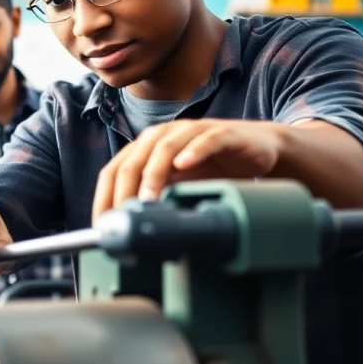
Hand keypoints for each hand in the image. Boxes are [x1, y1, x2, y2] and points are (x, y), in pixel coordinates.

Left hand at [92, 120, 285, 221]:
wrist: (259, 149)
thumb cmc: (213, 168)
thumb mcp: (178, 188)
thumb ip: (154, 200)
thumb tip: (128, 232)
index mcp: (146, 148)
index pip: (114, 170)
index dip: (104, 197)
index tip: (103, 226)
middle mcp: (163, 135)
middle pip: (134, 160)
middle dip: (124, 190)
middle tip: (123, 218)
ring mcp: (191, 131)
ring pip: (165, 148)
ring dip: (153, 174)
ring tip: (148, 200)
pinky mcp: (222, 133)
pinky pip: (205, 140)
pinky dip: (193, 151)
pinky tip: (185, 165)